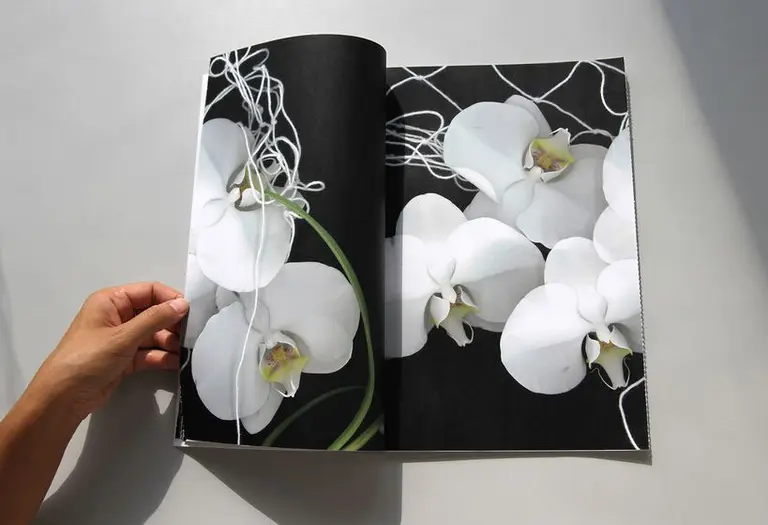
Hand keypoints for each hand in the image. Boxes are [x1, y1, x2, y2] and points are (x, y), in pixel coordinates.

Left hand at [27, 282, 188, 423]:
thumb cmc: (88, 359)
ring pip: (154, 335)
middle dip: (173, 323)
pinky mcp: (125, 359)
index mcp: (111, 301)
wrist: (63, 398)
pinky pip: (150, 353)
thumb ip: (155, 319)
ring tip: (189, 350)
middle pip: (154, 313)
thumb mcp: (122, 337)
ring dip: (170, 342)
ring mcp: (122, 339)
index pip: (149, 291)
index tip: (192, 312)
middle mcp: (118, 316)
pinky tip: (178, 362)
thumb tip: (183, 305)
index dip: (171, 299)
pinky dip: (163, 357)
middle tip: (193, 334)